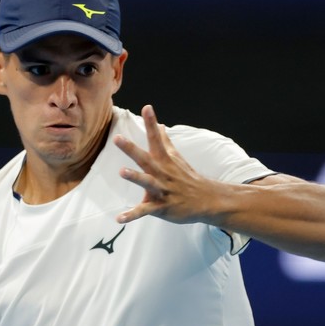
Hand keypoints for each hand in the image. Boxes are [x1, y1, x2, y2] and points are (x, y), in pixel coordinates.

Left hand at [112, 105, 226, 225]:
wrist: (207, 200)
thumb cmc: (188, 177)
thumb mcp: (177, 158)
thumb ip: (165, 142)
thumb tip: (161, 125)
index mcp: (165, 161)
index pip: (156, 138)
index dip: (151, 123)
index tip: (147, 107)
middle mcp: (162, 173)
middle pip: (146, 158)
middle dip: (131, 149)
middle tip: (117, 138)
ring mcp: (162, 190)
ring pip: (147, 182)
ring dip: (135, 177)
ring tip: (122, 171)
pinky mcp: (162, 207)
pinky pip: (145, 211)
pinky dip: (132, 215)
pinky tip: (119, 218)